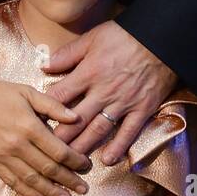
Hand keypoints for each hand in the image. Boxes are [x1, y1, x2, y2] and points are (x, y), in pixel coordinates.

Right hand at [0, 77, 91, 195]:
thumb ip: (53, 106)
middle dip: (68, 180)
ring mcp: (3, 157)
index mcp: (29, 126)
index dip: (75, 160)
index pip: (59, 150)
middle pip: (49, 168)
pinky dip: (28, 193)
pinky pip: (13, 182)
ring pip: (32, 180)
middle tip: (83, 189)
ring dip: (51, 191)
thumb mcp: (28, 92)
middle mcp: (17, 145)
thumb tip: (77, 118)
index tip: (86, 166)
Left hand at [42, 21, 177, 163]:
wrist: (162, 39)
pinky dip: (118, 147)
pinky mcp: (142, 109)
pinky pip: (128, 132)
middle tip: (45, 151)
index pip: (60, 95)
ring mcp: (123, 102)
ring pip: (99, 129)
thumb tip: (44, 65)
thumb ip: (68, 54)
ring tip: (70, 161)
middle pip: (76, 119)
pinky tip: (107, 160)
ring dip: (83, 146)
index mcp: (88, 73)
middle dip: (60, 137)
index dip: (46, 109)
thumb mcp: (92, 37)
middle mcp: (103, 91)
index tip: (34, 121)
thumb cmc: (126, 35)